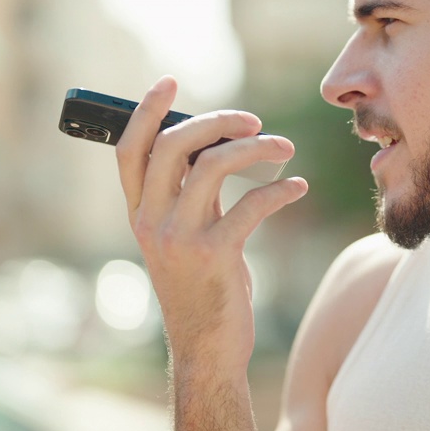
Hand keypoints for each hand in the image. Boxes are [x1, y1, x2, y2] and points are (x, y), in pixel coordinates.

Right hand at [115, 77, 307, 373]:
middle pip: (173, 145)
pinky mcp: (214, 257)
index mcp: (140, 214)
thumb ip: (192, 193)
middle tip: (253, 120)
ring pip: (212, 165)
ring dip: (255, 148)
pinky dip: (280, 189)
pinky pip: (250, 204)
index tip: (168, 81)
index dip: (146, 111)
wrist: (208, 349)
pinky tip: (299, 188)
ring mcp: (179, 239)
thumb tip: (215, 143)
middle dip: (216, 120)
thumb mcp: (186, 235)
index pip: (130, 150)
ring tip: (285, 148)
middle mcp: (151, 222)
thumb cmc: (202, 287)